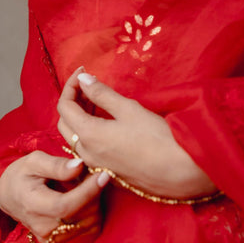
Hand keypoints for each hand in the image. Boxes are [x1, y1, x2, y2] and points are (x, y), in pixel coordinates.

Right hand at [0, 149, 107, 242]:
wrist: (10, 197)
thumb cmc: (22, 175)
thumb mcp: (34, 161)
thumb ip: (57, 165)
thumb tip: (79, 166)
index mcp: (33, 205)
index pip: (66, 206)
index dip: (88, 192)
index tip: (103, 175)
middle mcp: (42, 227)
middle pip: (83, 214)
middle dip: (94, 192)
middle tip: (89, 174)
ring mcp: (52, 238)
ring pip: (91, 222)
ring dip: (95, 202)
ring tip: (82, 185)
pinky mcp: (61, 242)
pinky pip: (89, 228)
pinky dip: (92, 212)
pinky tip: (82, 198)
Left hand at [57, 67, 216, 200]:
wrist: (179, 172)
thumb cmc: (156, 137)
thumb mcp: (128, 109)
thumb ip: (102, 93)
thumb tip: (83, 79)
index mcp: (88, 135)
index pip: (64, 106)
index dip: (71, 85)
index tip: (84, 70)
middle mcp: (85, 153)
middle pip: (65, 123)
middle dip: (73, 100)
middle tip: (90, 84)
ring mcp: (95, 165)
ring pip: (75, 137)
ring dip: (81, 115)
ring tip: (98, 99)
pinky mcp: (106, 171)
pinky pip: (87, 148)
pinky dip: (89, 130)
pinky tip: (106, 121)